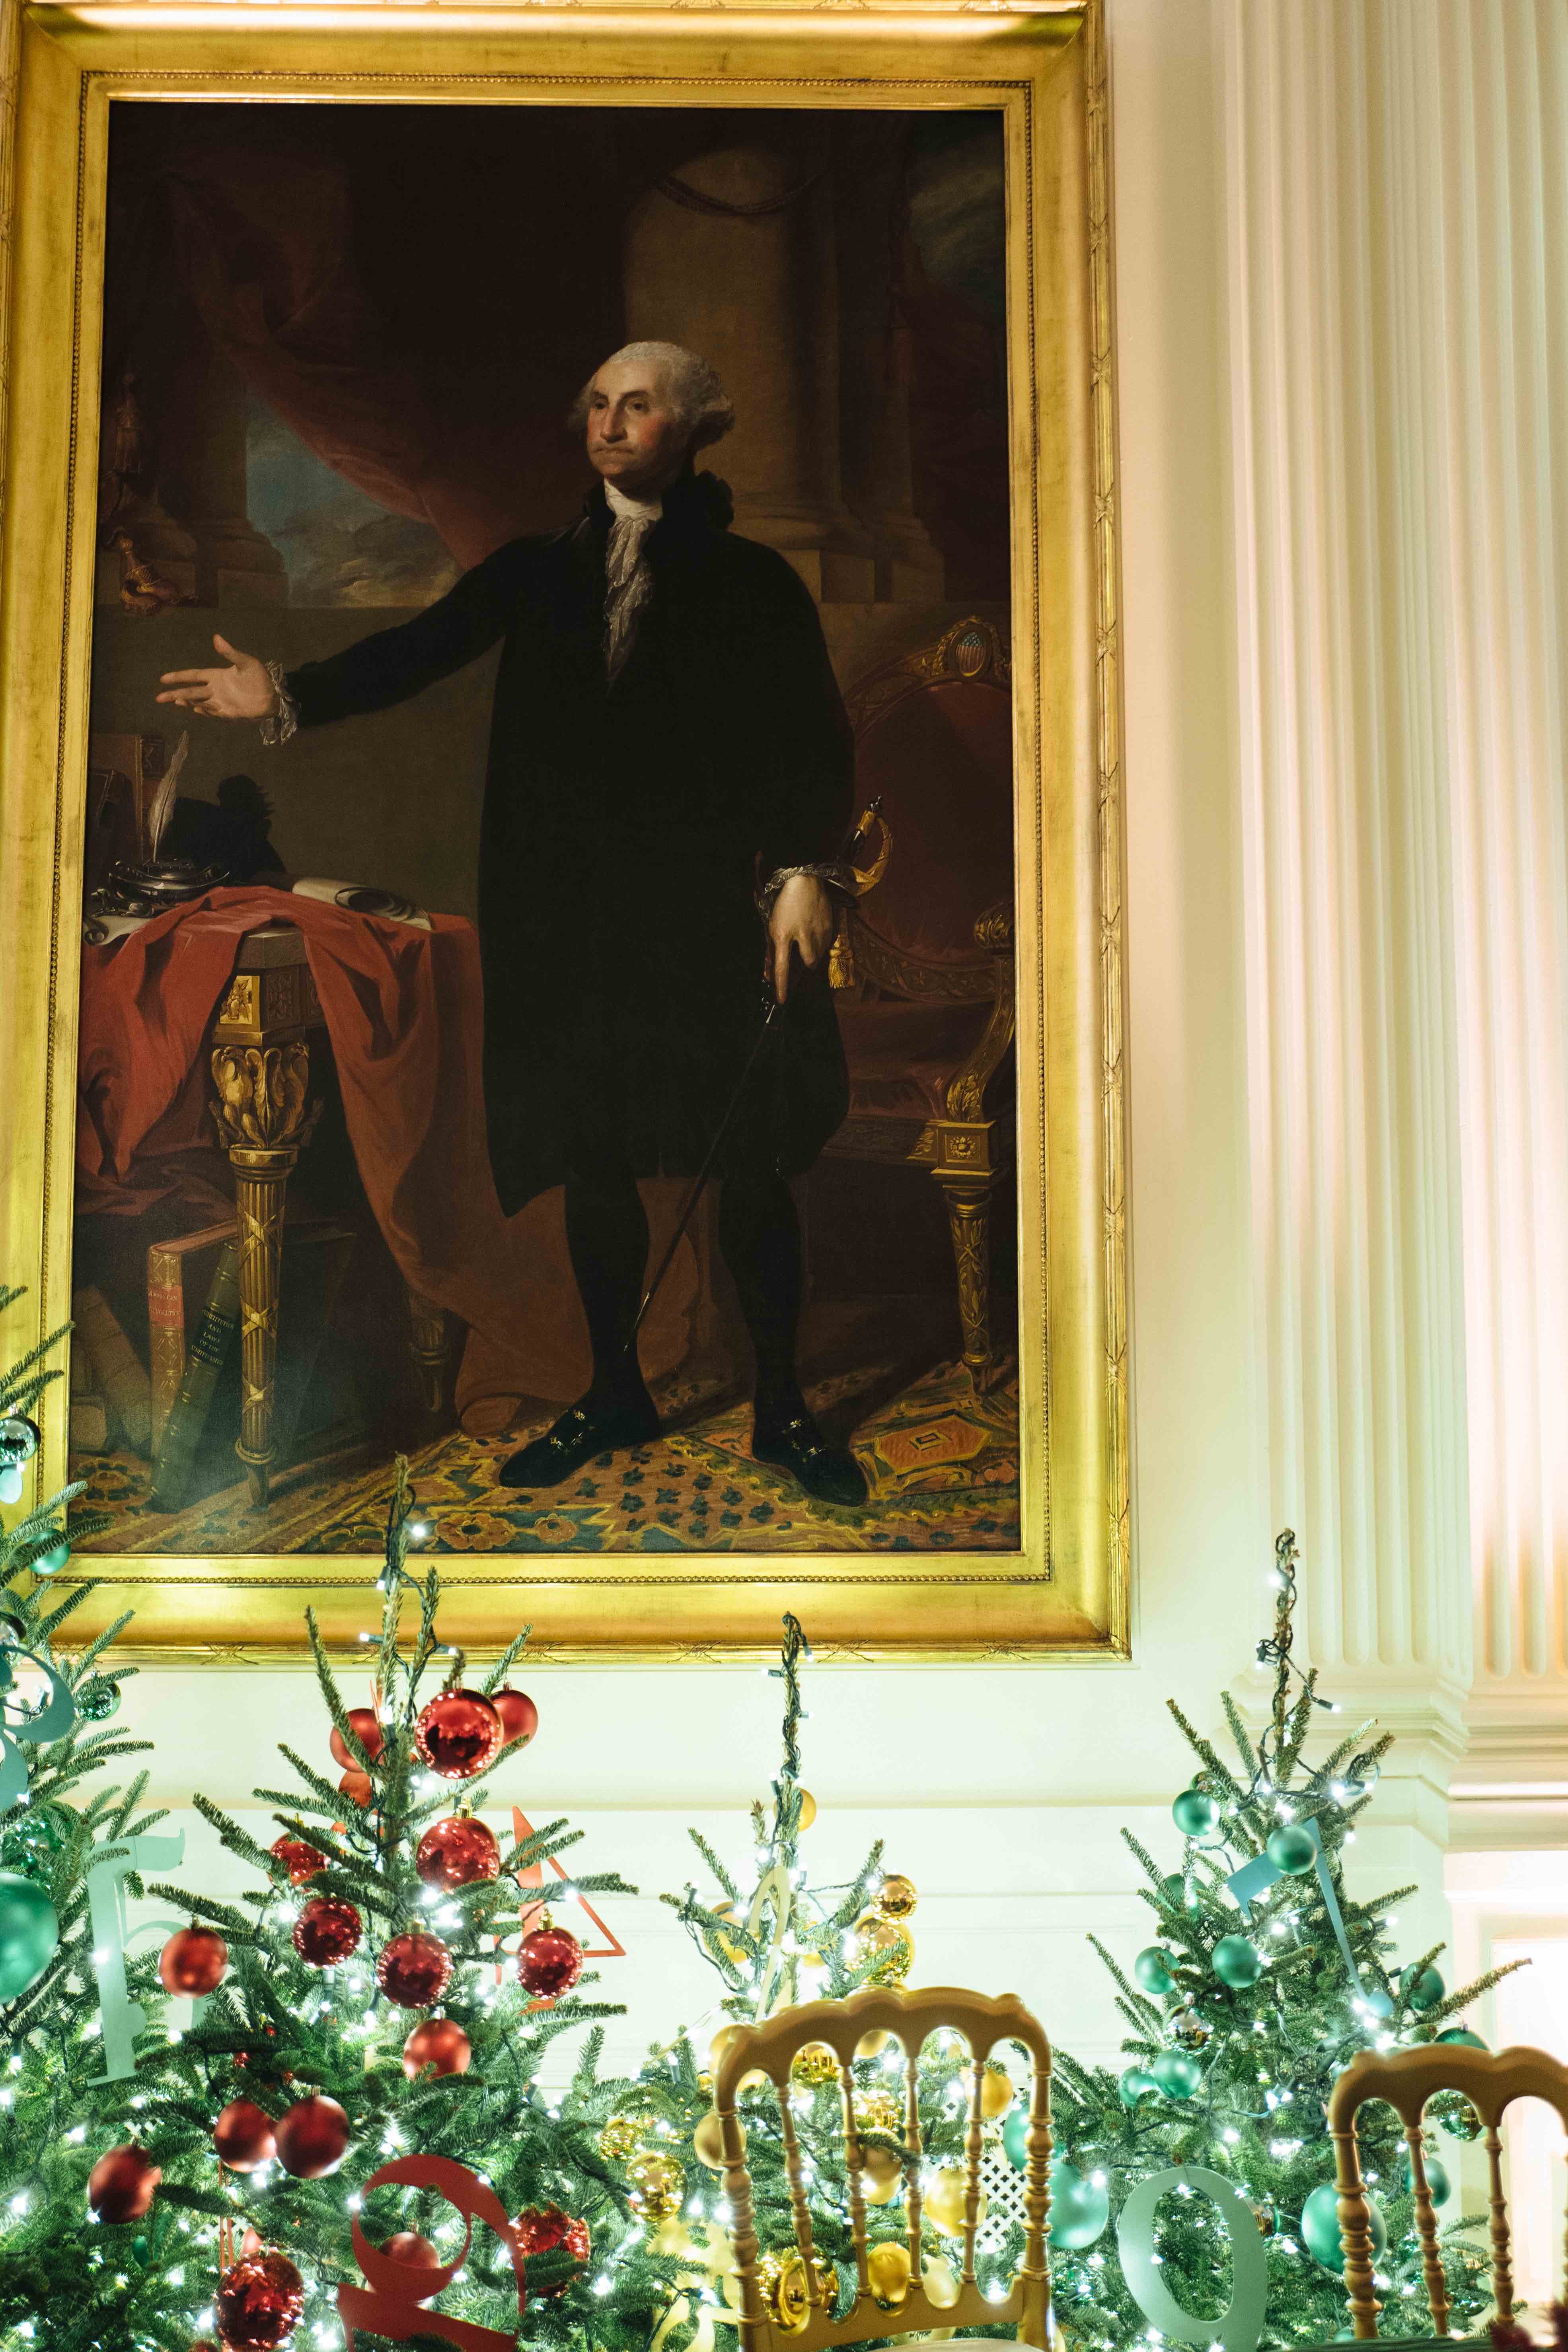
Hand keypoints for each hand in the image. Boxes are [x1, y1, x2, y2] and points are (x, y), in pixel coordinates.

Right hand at [156, 634, 274, 721]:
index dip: (178, 677)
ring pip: (199, 702)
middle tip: (159, 698)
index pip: (193, 676)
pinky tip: (196, 708)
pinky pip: (213, 712)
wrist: (272, 695)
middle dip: (175, 694)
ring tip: (176, 700)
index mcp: (216, 676)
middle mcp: (215, 690)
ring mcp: (220, 702)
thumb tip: (216, 637)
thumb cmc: (259, 677)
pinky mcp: (228, 713)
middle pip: (191, 692)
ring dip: (187, 702)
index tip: (163, 679)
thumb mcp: (246, 662)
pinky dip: (205, 711)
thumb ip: (230, 652)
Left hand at [768, 874, 835, 1003]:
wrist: (805, 881)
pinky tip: (814, 933)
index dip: (781, 985)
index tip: (782, 1000)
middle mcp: (802, 934)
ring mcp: (818, 931)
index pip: (782, 966)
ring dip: (812, 956)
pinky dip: (820, 945)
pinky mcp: (829, 927)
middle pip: (808, 963)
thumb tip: (769, 972)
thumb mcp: (772, 926)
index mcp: (783, 934)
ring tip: (807, 942)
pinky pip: (826, 945)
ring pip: (818, 955)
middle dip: (805, 967)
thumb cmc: (785, 904)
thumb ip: (771, 951)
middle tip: (801, 962)